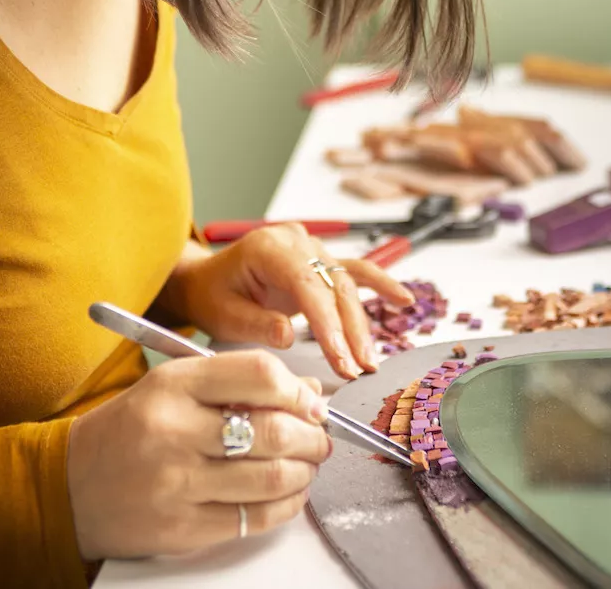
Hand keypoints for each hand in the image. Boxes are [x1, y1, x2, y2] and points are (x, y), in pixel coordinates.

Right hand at [67, 350, 328, 559]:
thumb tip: (310, 392)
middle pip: (273, 430)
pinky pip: (254, 519)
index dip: (299, 390)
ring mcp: (179, 484)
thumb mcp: (177, 386)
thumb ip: (241, 382)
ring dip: (305, 471)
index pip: (259, 374)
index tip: (312, 401)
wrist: (72, 485)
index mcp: (174, 384)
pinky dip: (286, 505)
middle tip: (320, 436)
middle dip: (313, 436)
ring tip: (308, 463)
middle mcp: (175, 430)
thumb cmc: (131, 428)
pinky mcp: (183, 529)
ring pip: (271, 477)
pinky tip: (289, 493)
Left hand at [165, 224, 414, 378]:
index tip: (339, 357)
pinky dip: (380, 285)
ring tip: (371, 358)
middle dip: (349, 329)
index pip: (307, 285)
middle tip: (358, 367)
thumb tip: (288, 336)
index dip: (327, 323)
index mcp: (269, 248)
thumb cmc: (213, 294)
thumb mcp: (223, 312)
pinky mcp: (321, 260)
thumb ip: (257, 323)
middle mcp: (296, 242)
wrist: (207, 279)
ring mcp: (311, 248)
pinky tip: (403, 300)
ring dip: (362, 322)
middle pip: (333, 285)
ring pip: (347, 283)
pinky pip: (355, 271)